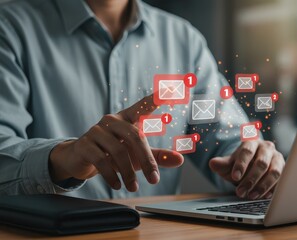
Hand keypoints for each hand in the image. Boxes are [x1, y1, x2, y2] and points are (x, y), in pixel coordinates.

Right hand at [49, 94, 183, 191]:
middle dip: (147, 160)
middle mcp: (112, 120)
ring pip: (118, 151)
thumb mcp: (137, 155)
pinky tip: (117, 185)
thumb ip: (157, 156)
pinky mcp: (85, 145)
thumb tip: (180, 160)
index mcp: (127, 118)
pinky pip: (101, 160)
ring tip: (133, 187)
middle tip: (154, 180)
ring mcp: (96, 131)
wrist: (82, 159)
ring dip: (128, 173)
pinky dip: (112, 176)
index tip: (172, 89)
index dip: (156, 98)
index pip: (143, 106)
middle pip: (135, 136)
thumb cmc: (114, 154)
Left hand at [209, 140, 284, 199]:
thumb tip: (212, 163)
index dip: (241, 165)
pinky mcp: (285, 169)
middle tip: (240, 192)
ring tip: (251, 196)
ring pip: (274, 172)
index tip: (234, 177)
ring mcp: (277, 157)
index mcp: (251, 142)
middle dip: (250, 179)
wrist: (251, 166)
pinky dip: (272, 189)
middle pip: (261, 163)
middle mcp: (266, 147)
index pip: (247, 152)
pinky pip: (282, 180)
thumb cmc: (239, 164)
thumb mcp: (228, 164)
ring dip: (262, 186)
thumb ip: (221, 164)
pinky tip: (263, 196)